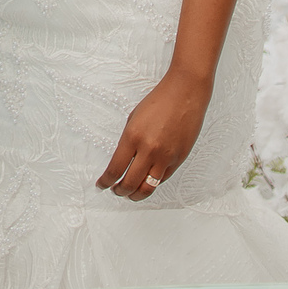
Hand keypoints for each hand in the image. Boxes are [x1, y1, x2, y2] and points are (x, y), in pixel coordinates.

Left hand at [95, 68, 210, 200]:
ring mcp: (165, 157)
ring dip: (135, 195)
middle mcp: (148, 150)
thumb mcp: (134, 118)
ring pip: (148, 188)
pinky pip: (162, 179)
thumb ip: (128, 142)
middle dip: (119, 191)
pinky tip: (146, 181)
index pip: (115, 169)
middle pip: (130, 183)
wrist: (185, 93)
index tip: (101, 185)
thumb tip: (122, 162)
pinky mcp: (178, 159)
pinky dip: (152, 183)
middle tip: (115, 191)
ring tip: (129, 194)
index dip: (106, 181)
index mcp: (133, 137)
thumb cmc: (159, 101)